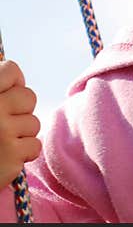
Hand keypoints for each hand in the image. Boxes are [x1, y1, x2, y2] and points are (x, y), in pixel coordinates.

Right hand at [0, 59, 40, 186]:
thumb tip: (15, 76)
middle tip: (0, 124)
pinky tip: (3, 157)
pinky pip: (34, 145)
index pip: (11, 70)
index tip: (5, 94)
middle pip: (29, 97)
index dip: (12, 83)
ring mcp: (2, 130)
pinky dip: (22, 154)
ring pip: (33, 123)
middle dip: (19, 111)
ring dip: (20, 134)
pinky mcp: (12, 153)